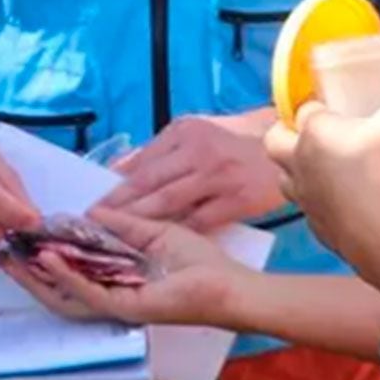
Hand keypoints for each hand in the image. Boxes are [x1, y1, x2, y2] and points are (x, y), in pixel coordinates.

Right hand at [0, 206, 248, 328]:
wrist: (228, 284)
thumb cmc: (197, 260)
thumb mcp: (151, 231)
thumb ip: (119, 224)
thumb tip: (85, 212)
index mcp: (115, 281)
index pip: (70, 274)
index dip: (44, 258)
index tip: (23, 237)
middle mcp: (110, 298)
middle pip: (58, 290)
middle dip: (28, 274)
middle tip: (3, 253)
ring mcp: (116, 307)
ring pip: (65, 297)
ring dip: (38, 278)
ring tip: (15, 257)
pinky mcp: (126, 309)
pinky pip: (89, 294)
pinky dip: (66, 276)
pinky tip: (50, 258)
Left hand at [97, 112, 283, 229]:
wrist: (285, 140)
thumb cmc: (235, 138)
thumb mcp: (195, 130)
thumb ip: (158, 150)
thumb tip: (119, 167)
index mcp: (184, 132)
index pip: (142, 163)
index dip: (116, 187)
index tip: (94, 206)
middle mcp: (198, 151)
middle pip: (150, 183)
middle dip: (119, 207)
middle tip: (94, 228)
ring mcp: (219, 176)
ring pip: (170, 203)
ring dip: (140, 222)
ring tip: (118, 241)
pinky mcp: (239, 198)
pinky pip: (201, 221)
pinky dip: (179, 234)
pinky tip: (161, 249)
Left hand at [263, 73, 379, 264]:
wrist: (379, 234)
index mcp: (314, 131)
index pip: (306, 110)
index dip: (318, 108)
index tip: (334, 111)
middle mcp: (298, 162)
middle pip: (275, 141)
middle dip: (285, 136)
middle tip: (308, 136)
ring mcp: (304, 197)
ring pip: (285, 179)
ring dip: (297, 172)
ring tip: (322, 171)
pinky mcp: (315, 228)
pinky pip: (309, 211)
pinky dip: (319, 205)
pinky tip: (342, 206)